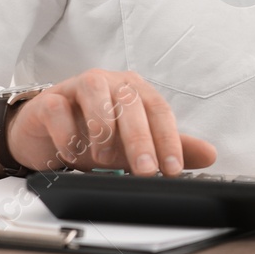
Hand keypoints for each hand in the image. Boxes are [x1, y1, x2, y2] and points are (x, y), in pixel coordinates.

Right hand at [6, 69, 217, 176]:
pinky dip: (68, 135)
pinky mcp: (49, 99)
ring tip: (104, 159)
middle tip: (145, 171)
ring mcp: (78, 86)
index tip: (174, 169)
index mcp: (135, 90)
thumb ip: (169, 147)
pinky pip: (59, 110)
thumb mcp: (133, 145)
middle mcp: (110, 82)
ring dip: (102, 130)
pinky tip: (72, 154)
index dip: (168, 139)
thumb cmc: (93, 135)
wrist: (44, 134)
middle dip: (140, 139)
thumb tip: (210, 154)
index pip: (159, 110)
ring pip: (95, 94)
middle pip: (130, 102)